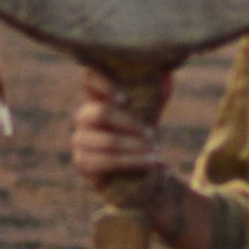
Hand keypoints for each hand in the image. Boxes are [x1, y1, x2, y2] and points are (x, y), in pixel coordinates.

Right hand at [70, 64, 175, 204]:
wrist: (140, 171)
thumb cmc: (141, 136)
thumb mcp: (150, 115)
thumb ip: (157, 96)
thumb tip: (167, 77)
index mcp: (99, 97)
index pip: (91, 79)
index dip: (105, 84)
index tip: (127, 100)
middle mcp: (85, 116)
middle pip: (101, 113)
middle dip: (130, 123)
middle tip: (152, 134)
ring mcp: (80, 140)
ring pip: (107, 140)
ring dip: (134, 147)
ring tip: (155, 151)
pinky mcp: (83, 162)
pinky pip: (105, 162)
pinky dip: (131, 162)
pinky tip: (148, 162)